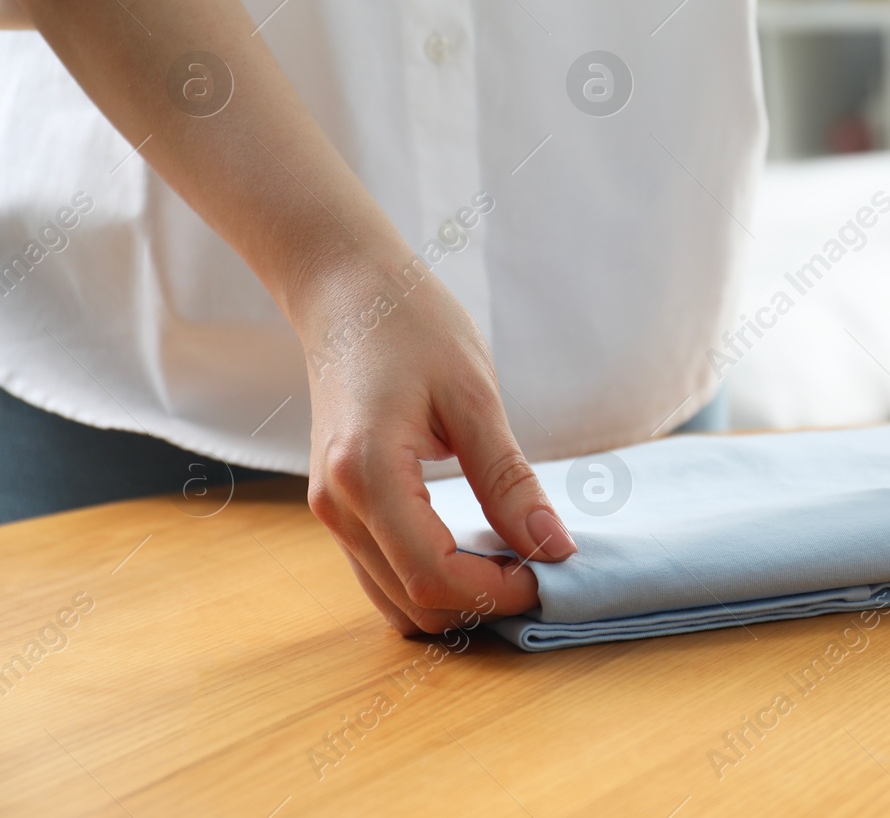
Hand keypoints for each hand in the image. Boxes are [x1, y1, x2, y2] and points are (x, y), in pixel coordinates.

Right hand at [298, 258, 575, 634]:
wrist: (347, 292)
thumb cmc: (412, 326)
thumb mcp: (474, 396)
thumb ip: (509, 480)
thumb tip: (554, 547)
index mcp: (366, 475)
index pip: (434, 575)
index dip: (499, 592)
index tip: (554, 574)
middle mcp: (337, 506)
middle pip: (414, 601)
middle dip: (483, 601)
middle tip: (542, 566)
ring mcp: (330, 511)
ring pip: (395, 599)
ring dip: (458, 598)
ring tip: (515, 559)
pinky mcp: (338, 506)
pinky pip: (384, 572)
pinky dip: (432, 578)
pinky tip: (478, 547)